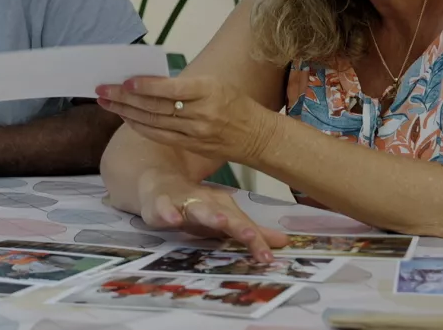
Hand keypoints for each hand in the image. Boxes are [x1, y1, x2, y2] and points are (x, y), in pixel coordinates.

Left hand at [96, 75, 280, 164]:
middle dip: (125, 98)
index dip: (147, 87)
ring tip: (106, 102)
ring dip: (126, 112)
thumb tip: (148, 81)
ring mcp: (194, 133)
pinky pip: (159, 136)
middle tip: (102, 89)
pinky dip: (140, 126)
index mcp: (208, 91)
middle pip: (156, 107)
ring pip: (153, 122)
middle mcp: (200, 114)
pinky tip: (125, 118)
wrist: (256, 136)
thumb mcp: (215, 84)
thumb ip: (184, 85)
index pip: (172, 90)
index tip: (126, 82)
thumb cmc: (235, 103)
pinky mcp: (190, 146)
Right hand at [123, 171, 287, 262]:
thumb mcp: (224, 218)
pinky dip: (167, 212)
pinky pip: (162, 207)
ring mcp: (183, 201)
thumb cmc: (196, 206)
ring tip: (220, 222)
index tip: (269, 257)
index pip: (243, 223)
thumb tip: (283, 241)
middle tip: (251, 236)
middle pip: (225, 214)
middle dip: (238, 225)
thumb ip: (251, 230)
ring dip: (209, 214)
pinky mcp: (159, 203)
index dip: (256, 239)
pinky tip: (172, 220)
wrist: (159, 184)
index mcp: (224, 206)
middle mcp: (206, 202)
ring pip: (197, 208)